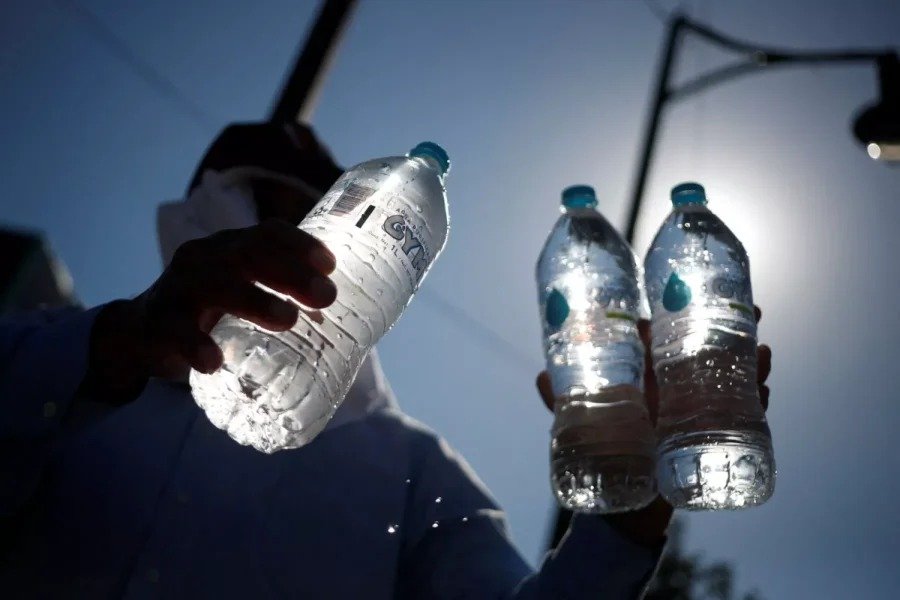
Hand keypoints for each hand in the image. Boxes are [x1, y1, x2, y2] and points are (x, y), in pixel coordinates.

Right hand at [83, 219, 336, 399]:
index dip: (301, 244)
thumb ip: (283, 296)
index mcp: (232, 247)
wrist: (142, 331)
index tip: (331, 265)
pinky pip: (175, 330)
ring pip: (215, 284)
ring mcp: (178, 288)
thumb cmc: (211, 309)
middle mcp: (206, 258)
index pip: (268, 233)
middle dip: (290, 272)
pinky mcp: (157, 324)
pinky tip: (214, 361)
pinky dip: (195, 345)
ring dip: (254, 299)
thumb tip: (351, 319)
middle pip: (248, 253)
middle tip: (326, 296)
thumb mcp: (244, 292)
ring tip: (288, 320)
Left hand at [535, 308, 772, 546]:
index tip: (697, 294)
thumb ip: (561, 403)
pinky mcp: (711, 439)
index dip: (683, 314)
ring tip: (764, 352)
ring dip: (751, 364)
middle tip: (755, 311)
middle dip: (734, 330)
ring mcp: (696, 413)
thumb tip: (539, 375)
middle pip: (708, 352)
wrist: (623, 509)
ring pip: (730, 380)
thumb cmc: (604, 458)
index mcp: (646, 379)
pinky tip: (766, 392)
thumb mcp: (582, 426)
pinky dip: (757, 404)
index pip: (666, 337)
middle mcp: (674, 390)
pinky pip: (741, 418)